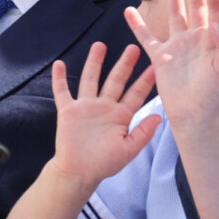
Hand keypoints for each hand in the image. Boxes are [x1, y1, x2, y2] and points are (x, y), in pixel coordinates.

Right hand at [51, 41, 160, 185]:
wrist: (79, 173)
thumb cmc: (104, 163)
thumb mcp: (128, 150)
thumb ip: (143, 133)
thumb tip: (158, 117)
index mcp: (121, 115)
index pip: (136, 94)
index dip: (145, 80)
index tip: (157, 65)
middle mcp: (105, 107)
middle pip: (116, 80)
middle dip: (125, 64)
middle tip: (134, 47)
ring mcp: (86, 107)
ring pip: (91, 79)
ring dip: (95, 63)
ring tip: (100, 45)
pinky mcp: (68, 111)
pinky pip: (62, 92)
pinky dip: (59, 79)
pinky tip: (59, 64)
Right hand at [124, 0, 218, 128]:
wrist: (194, 115)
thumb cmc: (214, 94)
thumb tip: (216, 24)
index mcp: (213, 40)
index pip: (214, 12)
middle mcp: (195, 39)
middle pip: (195, 7)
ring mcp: (177, 46)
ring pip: (174, 15)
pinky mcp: (160, 57)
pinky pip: (146, 37)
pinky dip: (137, 25)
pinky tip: (129, 10)